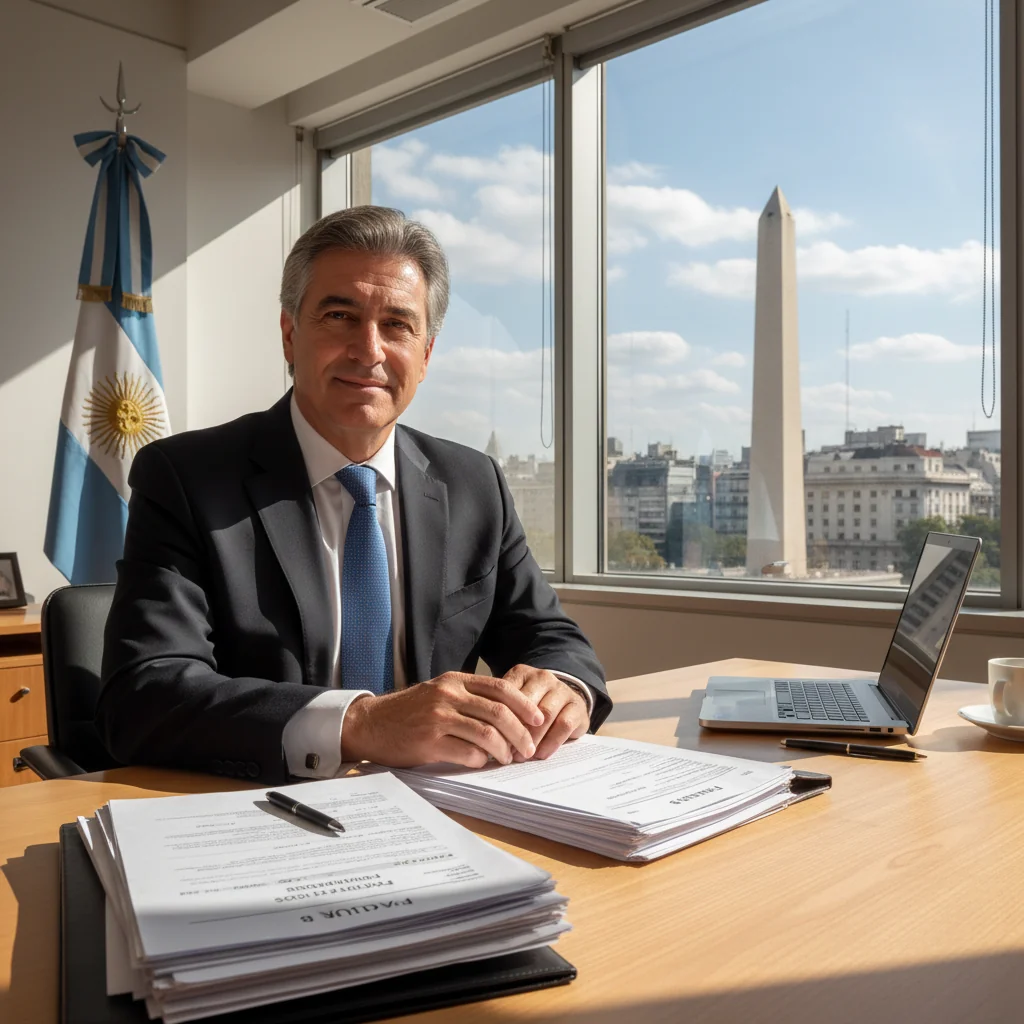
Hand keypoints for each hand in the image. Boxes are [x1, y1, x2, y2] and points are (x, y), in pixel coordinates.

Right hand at [342, 672, 544, 767]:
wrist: (370, 724)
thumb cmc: (408, 712)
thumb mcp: (438, 693)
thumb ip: (468, 698)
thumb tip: (507, 716)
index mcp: (454, 680)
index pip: (500, 688)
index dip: (524, 704)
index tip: (538, 719)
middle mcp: (448, 695)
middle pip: (499, 712)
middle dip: (521, 732)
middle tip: (529, 747)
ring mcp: (438, 718)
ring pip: (487, 734)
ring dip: (504, 750)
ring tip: (508, 759)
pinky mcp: (429, 742)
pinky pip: (467, 753)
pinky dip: (481, 760)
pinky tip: (482, 763)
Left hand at [501, 665, 588, 759]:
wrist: (566, 701)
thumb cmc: (532, 705)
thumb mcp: (514, 701)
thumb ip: (501, 711)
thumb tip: (484, 735)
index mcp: (522, 673)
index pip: (508, 693)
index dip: (500, 718)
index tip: (493, 739)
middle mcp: (543, 677)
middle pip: (527, 705)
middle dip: (516, 731)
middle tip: (506, 752)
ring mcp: (562, 690)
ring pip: (546, 715)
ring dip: (533, 739)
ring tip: (522, 756)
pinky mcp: (578, 706)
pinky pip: (564, 725)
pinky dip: (551, 742)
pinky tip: (541, 755)